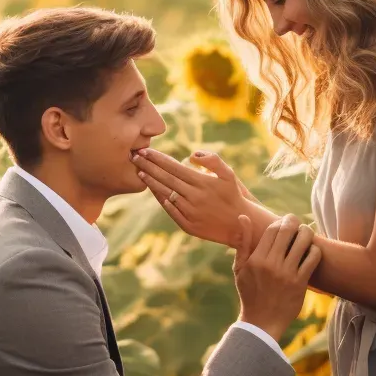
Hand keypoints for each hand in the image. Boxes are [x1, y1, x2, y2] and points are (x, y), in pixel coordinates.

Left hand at [133, 148, 258, 246]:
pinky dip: (160, 199)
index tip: (146, 150)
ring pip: (165, 194)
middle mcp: (194, 197)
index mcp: (202, 183)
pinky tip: (152, 190)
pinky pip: (170, 210)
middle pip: (165, 179)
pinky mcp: (187, 226)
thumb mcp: (229, 174)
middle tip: (134, 157)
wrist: (240, 225)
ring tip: (139, 171)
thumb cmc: (233, 196)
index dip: (158, 158)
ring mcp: (190, 212)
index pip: (174, 167)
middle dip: (148, 166)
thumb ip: (212, 159)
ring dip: (151, 182)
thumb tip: (191, 155)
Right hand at [234, 213, 320, 342]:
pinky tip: (312, 252)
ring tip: (306, 234)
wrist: (261, 322)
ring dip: (307, 233)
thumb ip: (242, 242)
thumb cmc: (249, 293)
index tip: (285, 223)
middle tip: (297, 224)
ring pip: (303, 241)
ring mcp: (286, 273)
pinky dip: (315, 250)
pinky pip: (313, 258)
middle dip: (295, 222)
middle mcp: (271, 264)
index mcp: (256, 259)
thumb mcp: (240, 268)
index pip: (272, 229)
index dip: (281, 221)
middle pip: (288, 231)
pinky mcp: (300, 283)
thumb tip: (243, 217)